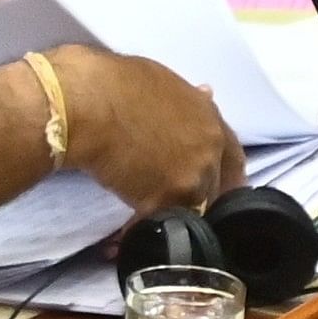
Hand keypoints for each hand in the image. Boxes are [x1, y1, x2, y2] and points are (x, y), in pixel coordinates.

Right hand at [50, 46, 246, 214]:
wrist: (86, 103)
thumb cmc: (111, 82)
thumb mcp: (159, 80)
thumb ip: (188, 98)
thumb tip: (206, 93)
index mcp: (210, 119)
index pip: (231, 156)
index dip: (222, 172)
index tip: (212, 184)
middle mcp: (209, 149)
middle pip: (213, 186)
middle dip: (194, 197)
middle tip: (168, 205)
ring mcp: (190, 176)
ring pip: (187, 208)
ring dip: (168, 214)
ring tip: (141, 222)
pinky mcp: (163, 199)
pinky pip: (157, 222)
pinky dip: (138, 230)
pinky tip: (120, 237)